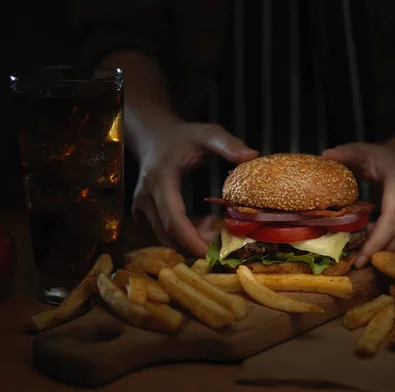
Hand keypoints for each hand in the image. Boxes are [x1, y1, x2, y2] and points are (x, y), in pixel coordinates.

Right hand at [132, 122, 257, 255]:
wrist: (154, 137)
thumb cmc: (183, 137)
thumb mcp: (207, 134)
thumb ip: (228, 144)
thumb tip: (252, 155)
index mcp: (161, 179)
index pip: (173, 218)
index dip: (191, 239)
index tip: (210, 251)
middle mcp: (146, 196)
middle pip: (168, 235)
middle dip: (196, 244)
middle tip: (221, 238)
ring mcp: (141, 207)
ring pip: (165, 238)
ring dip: (191, 241)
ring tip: (212, 225)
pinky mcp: (142, 214)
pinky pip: (162, 234)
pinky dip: (182, 236)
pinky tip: (200, 223)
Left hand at [323, 142, 394, 267]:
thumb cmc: (383, 157)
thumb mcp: (363, 152)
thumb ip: (346, 154)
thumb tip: (325, 156)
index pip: (393, 217)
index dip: (377, 242)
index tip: (360, 260)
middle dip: (387, 252)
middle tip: (366, 260)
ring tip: (375, 249)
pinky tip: (389, 243)